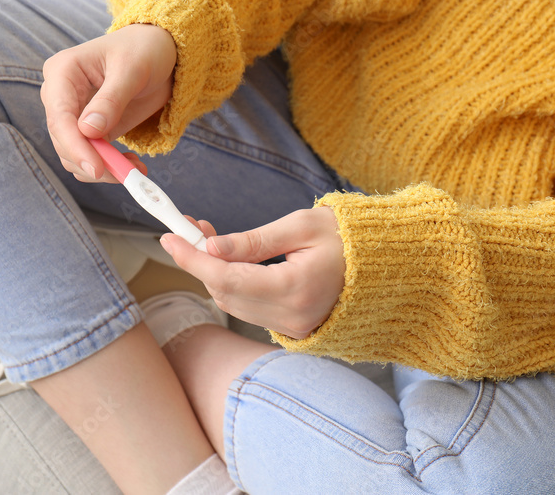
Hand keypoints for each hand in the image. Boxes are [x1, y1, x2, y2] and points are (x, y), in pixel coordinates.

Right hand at [40, 24, 175, 182]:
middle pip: (63, 141)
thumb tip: (88, 131)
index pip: (59, 117)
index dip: (75, 146)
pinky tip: (132, 163)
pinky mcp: (90, 129)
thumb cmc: (145, 49)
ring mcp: (74, 114)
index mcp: (62, 72)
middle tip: (127, 173)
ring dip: (103, 168)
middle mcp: (61, 95)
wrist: (160, 50)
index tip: (97, 168)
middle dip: (92, 161)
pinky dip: (109, 167)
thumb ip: (111, 100)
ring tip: (136, 167)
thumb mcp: (133, 69)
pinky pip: (91, 156)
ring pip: (74, 154)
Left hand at [159, 207, 345, 338]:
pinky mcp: (293, 328)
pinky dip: (232, 285)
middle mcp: (291, 316)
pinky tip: (229, 261)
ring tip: (209, 238)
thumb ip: (252, 241)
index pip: (227, 277)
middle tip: (190, 228)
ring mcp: (293, 327)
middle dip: (199, 262)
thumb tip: (210, 247)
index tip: (170, 237)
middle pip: (224, 293)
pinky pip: (249, 308)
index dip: (193, 258)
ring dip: (213, 273)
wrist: (384, 264)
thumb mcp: (299, 226)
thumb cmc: (346, 237)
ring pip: (233, 303)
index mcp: (295, 288)